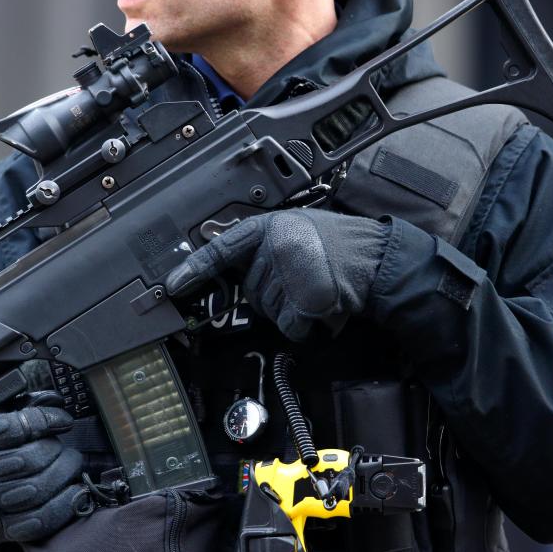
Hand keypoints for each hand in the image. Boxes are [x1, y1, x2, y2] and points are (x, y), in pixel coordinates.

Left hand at [166, 208, 390, 340]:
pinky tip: (319, 306)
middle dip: (271, 293)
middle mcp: (277, 246)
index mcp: (271, 226)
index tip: (173, 284)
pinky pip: (288, 325)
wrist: (379, 260)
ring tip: (314, 289)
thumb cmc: (341, 246)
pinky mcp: (304, 298)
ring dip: (288, 308)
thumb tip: (235, 268)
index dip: (195, 268)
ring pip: (267, 309)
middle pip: (250, 289)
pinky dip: (302, 324)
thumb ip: (266, 244)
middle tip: (301, 281)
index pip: (223, 248)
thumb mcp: (299, 230)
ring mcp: (290, 272)